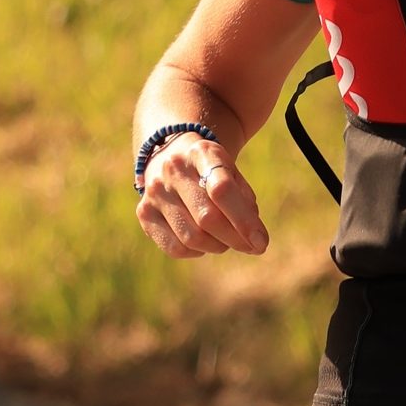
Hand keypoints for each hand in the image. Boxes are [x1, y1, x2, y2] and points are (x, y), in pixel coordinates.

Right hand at [135, 133, 267, 258]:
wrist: (171, 155)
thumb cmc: (211, 170)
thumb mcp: (232, 172)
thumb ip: (244, 200)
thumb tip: (253, 237)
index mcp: (201, 153)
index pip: (222, 190)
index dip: (244, 220)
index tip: (261, 242)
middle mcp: (173, 170)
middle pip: (207, 218)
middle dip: (236, 239)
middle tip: (253, 246)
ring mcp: (154, 192)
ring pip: (192, 238)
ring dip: (218, 246)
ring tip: (226, 239)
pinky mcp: (144, 213)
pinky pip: (176, 248)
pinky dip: (197, 252)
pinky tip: (204, 241)